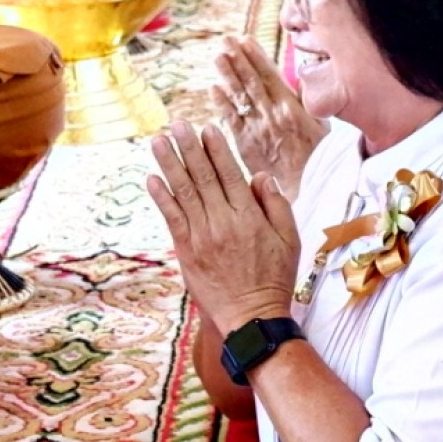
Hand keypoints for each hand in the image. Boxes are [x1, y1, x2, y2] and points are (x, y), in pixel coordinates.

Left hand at [145, 121, 300, 334]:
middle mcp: (223, 223)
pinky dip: (162, 198)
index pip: (229, 174)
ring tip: (158, 141)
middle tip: (176, 124)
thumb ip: (276, 204)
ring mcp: (202, 237)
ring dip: (169, 164)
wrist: (251, 317)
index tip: (207, 128)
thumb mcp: (290, 239)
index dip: (216, 149)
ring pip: (183, 193)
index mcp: (249, 217)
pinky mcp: (187, 252)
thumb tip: (259, 176)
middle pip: (203, 177)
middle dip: (188, 147)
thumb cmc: (274, 277)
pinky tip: (153, 178)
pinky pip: (172, 219)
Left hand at [215, 36, 324, 186]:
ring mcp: (257, 129)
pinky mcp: (245, 145)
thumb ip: (308, 102)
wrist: (305, 188)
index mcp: (292, 108)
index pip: (270, 76)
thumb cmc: (318, 158)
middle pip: (251, 82)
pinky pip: (231, 120)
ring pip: (239, 97)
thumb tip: (300, 80)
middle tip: (226, 40)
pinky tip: (213, 89)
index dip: (256, 57)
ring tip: (218, 57)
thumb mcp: (321, 125)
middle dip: (238, 59)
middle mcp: (272, 115)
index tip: (246, 40)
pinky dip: (222, 104)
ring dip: (227, 75)